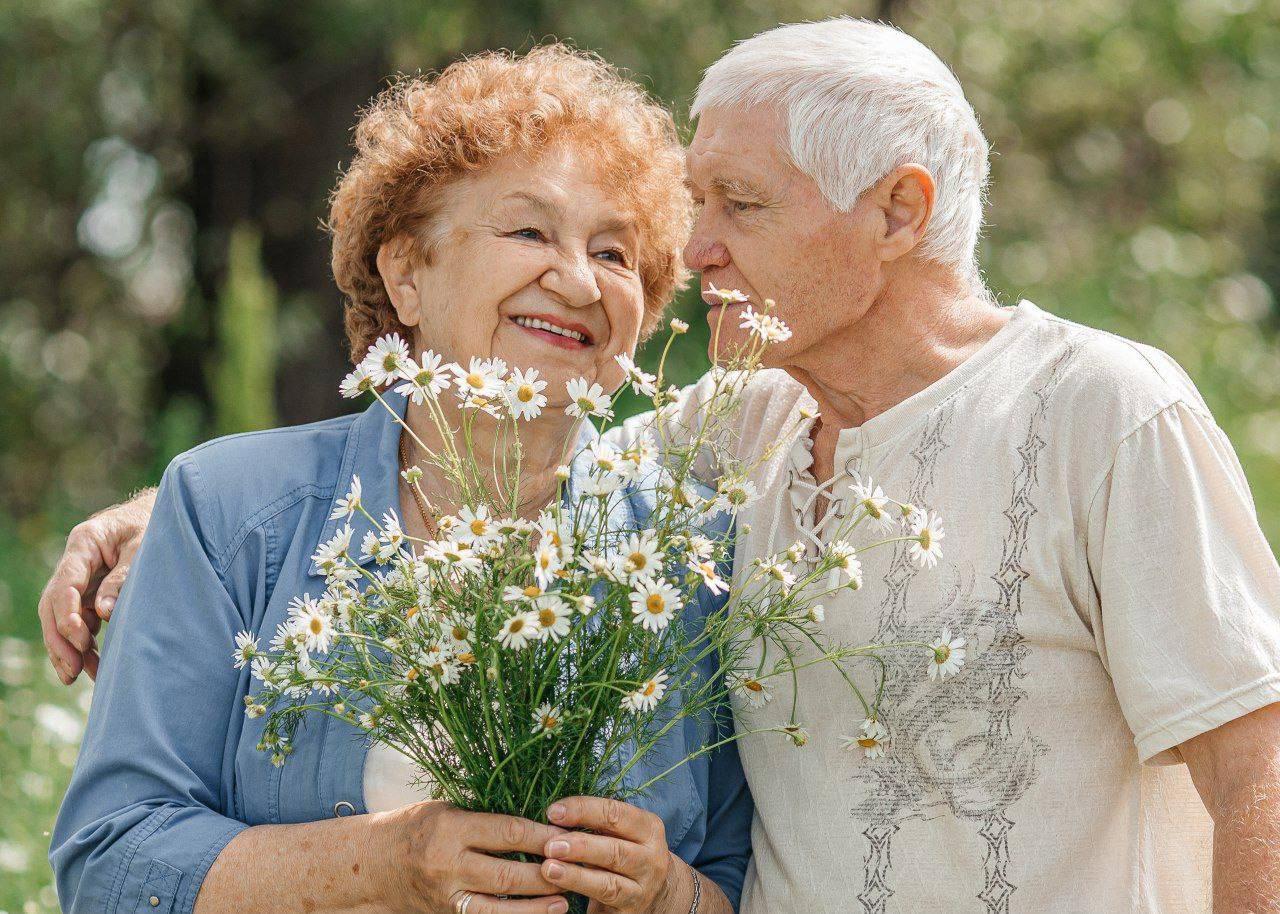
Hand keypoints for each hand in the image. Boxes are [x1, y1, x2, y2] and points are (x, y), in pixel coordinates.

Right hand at [37, 489, 154, 683]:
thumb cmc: (158, 526)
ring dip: (69, 647)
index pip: (65, 584)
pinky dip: (83, 643)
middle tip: (73, 670)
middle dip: (60, 639)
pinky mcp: (92, 590)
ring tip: (78, 676)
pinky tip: (90, 665)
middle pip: (54, 604)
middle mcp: (77, 561)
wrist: (169, 515)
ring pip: (64, 616)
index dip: (67, 615)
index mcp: (85, 542)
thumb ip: (124, 577)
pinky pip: (80, 619)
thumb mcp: (146, 547)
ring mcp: (82, 577)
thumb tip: (104, 613)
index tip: (80, 641)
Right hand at [376, 801, 572, 913]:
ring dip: (535, 906)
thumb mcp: (444, 808)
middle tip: (578, 868)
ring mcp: (446, 896)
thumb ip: (483, 816)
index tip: (568, 834)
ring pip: (499, 907)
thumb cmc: (412, 827)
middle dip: (546, 872)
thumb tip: (533, 819)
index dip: (541, 835)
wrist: (370, 865)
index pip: (506, 832)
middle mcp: (448, 865)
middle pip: (508, 873)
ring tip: (566, 902)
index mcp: (450, 828)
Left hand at [540, 797, 681, 913]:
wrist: (655, 893)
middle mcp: (652, 859)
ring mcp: (643, 890)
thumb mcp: (621, 833)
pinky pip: (604, 905)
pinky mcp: (630, 913)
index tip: (553, 811)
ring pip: (609, 884)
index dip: (583, 810)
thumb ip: (596, 824)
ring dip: (576, 876)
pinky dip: (581, 896)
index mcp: (649, 829)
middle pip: (615, 851)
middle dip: (580, 847)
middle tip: (550, 845)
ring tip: (549, 868)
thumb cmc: (625, 853)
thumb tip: (555, 815)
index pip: (616, 814)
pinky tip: (559, 893)